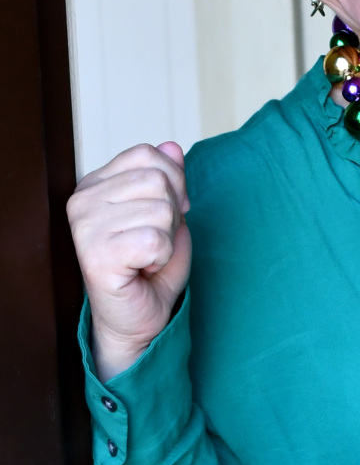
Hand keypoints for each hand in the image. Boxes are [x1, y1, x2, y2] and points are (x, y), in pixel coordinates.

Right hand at [67, 141, 191, 380]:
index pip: (147, 154)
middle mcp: (81, 202)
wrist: (138, 318)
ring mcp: (84, 229)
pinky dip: (163, 256)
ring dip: (168, 236)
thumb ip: (169, 176)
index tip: (168, 214)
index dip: (173, 182)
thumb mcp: (168, 211)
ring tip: (148, 256)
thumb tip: (173, 146)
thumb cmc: (151, 264)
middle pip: (157, 179)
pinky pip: (156, 240)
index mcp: (94, 184)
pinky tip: (143, 269)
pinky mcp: (96, 257)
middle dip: (173, 213)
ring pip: (161, 209)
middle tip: (156, 241)